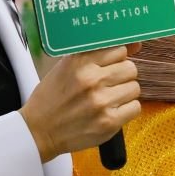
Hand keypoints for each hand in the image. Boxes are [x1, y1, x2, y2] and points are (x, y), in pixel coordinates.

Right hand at [20, 44, 140, 161]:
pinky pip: (135, 107)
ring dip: (124, 93)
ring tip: (108, 99)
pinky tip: (111, 111)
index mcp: (80, 62)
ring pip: (134, 87)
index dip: (116, 59)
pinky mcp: (109, 122)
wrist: (39, 131)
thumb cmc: (53, 97)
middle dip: (121, 76)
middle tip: (107, 85)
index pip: (119, 49)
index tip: (110, 66)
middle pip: (130, 68)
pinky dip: (126, 110)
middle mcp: (92, 79)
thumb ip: (97, 54)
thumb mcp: (67, 66)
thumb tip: (136, 45)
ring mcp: (101, 101)